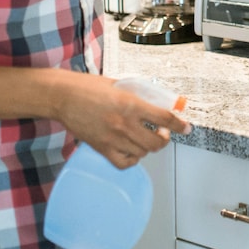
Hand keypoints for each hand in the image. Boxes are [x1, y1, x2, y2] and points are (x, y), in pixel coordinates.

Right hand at [53, 73, 191, 168]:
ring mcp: (113, 138)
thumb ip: (138, 95)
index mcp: (131, 104)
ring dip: (148, 147)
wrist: (62, 97)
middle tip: (162, 132)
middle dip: (164, 139)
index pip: (165, 119)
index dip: (180, 125)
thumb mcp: (119, 85)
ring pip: (143, 153)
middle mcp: (125, 124)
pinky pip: (124, 162)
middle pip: (157, 143)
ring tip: (144, 138)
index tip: (186, 127)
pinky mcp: (102, 148)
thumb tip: (156, 103)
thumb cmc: (88, 87)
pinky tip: (131, 150)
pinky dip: (132, 159)